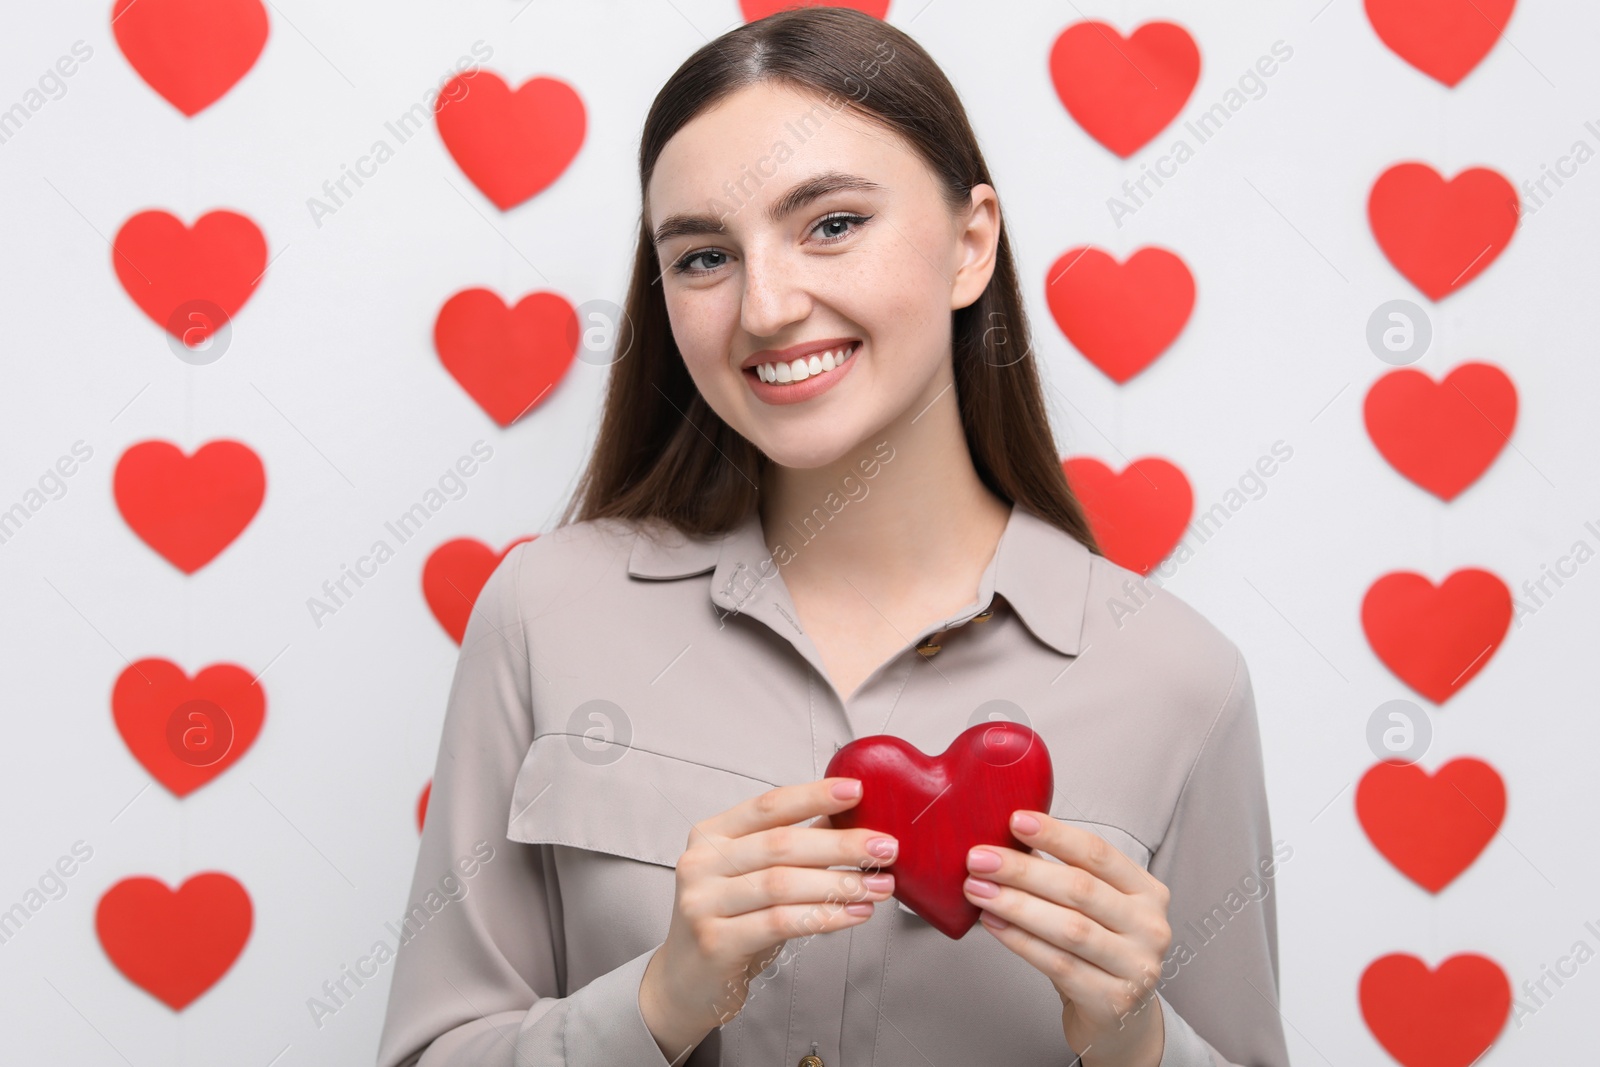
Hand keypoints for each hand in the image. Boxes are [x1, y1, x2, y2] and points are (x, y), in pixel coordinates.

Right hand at [639, 777, 896, 1061]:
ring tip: (879, 886)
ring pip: (782, 884)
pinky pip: (780, 923)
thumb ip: (793, 843)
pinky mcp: (715, 942)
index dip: (814, 796)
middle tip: (885, 848)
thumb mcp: (752, 874)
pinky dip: (824, 916)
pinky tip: (853, 914)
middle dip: (840, 845)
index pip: (768, 806)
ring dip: (839, 884)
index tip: (857, 791)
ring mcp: (703, 903)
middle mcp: (701, 863)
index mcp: (710, 834)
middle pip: (780, 845)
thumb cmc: (729, 919)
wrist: (685, 981)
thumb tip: (850, 818)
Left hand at [963, 810, 1172, 1066]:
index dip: (1056, 835)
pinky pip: (1059, 964)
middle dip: (1023, 870)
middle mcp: (1150, 926)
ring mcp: (1136, 966)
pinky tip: (995, 924)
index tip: (1015, 820)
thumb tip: (1005, 840)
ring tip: (978, 890)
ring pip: (1069, 927)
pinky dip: (1021, 941)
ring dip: (1016, 905)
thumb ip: (1059, 873)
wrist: (1119, 1018)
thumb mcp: (1092, 907)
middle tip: (979, 859)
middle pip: (1080, 888)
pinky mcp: (1113, 1000)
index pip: (1099, 853)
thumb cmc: (1098, 951)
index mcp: (1147, 891)